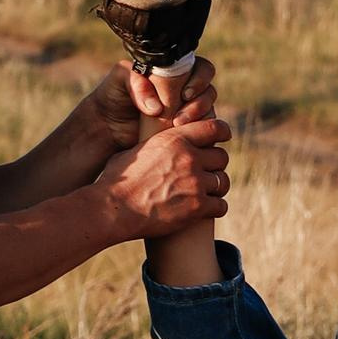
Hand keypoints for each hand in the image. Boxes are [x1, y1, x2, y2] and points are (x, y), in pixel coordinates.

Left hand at [81, 55, 218, 147]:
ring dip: (199, 119)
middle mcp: (185, 90)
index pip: (202, 69)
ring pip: (208, 113)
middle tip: (180, 117)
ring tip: (176, 126)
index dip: (200, 79)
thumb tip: (156, 107)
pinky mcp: (185, 133)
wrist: (106, 126)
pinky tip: (180, 138)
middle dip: (200, 103)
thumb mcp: (120, 80)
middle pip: (209, 92)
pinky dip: (196, 134)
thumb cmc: (113, 96)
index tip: (185, 93)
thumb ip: (137, 82)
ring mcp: (187, 112)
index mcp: (175, 72)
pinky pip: (202, 133)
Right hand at [99, 99, 229, 238]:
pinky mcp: (197, 207)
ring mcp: (195, 183)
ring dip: (217, 187)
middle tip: (206, 173)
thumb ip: (155, 145)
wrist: (113, 209)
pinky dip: (215, 208)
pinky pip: (221, 205)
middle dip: (215, 165)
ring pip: (223, 181)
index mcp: (174, 139)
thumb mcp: (135, 151)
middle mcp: (189, 158)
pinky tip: (206, 210)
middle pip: (222, 157)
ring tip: (206, 193)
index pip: (214, 128)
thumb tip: (156, 142)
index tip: (225, 137)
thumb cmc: (116, 180)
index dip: (223, 131)